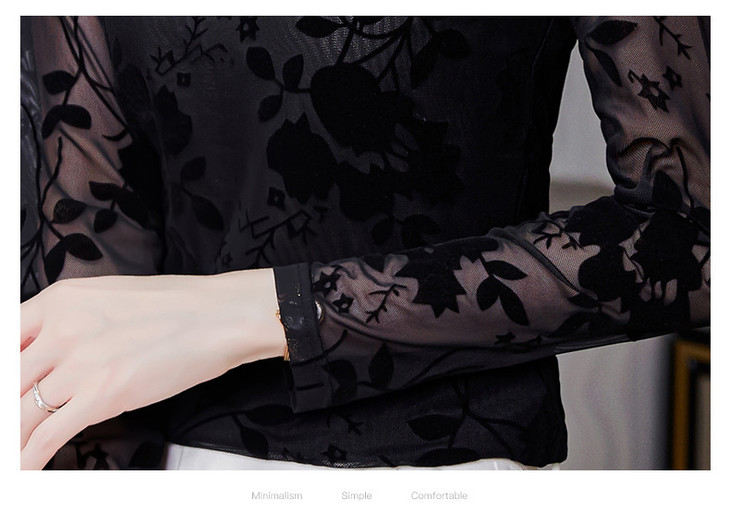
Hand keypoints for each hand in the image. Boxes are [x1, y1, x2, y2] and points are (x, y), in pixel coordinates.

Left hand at [20, 269, 285, 469]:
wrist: (223, 315)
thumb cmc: (178, 307)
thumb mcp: (111, 300)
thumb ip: (73, 322)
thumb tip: (51, 353)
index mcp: (60, 300)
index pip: (3, 340)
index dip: (4, 375)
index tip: (9, 391)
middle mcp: (61, 329)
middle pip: (6, 380)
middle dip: (6, 408)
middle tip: (12, 423)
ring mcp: (80, 362)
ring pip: (18, 413)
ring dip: (13, 439)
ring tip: (12, 454)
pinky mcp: (102, 394)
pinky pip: (46, 435)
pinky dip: (28, 459)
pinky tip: (24, 471)